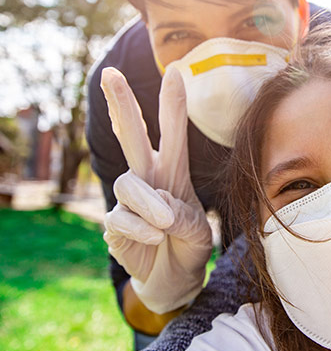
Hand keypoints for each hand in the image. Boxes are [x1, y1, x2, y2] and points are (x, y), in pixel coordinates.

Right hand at [101, 66, 212, 313]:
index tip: (177, 71)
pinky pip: (122, 218)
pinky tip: (157, 237)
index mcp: (173, 172)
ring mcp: (129, 201)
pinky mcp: (115, 225)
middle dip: (122, 105)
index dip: (172, 104)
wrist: (174, 279)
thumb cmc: (189, 245)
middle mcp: (149, 178)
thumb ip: (185, 217)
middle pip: (132, 136)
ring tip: (167, 223)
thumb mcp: (200, 230)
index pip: (173, 133)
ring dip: (149, 203)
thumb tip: (159, 210)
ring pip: (127, 183)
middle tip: (110, 74)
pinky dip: (142, 228)